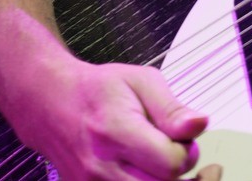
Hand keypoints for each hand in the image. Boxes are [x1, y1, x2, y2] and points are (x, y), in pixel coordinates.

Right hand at [11, 59, 210, 180]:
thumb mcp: (141, 81)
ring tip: (155, 159)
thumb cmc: (99, 90)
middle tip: (168, 148)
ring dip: (158, 179)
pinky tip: (142, 169)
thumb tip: (199, 125)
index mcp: (116, 131)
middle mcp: (100, 166)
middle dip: (175, 169)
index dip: (187, 151)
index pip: (171, 163)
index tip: (180, 137)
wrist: (52, 104)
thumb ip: (172, 108)